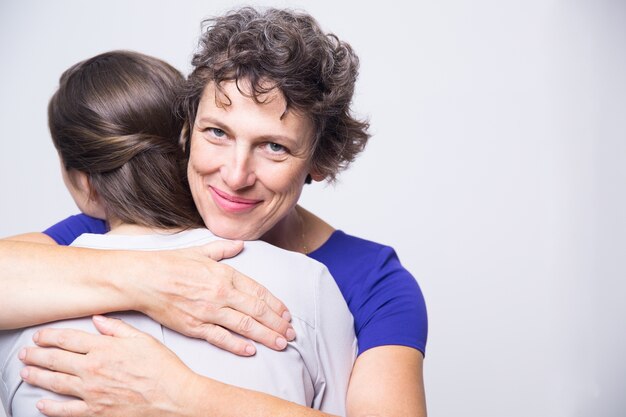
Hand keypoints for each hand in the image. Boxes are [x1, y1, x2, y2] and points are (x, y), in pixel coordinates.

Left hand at [19, 316, 198, 416]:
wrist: (174, 396)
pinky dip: (50, 408)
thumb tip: (98, 319)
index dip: (49, 336)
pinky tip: (42, 404)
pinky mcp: (96, 412)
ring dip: (38, 376)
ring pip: (56, 382)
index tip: (40, 336)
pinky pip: (66, 411)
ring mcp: (92, 392)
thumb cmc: (163, 368)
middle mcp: (94, 369)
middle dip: (37, 355)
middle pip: (56, 359)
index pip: (68, 339)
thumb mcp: (143, 339)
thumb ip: (117, 328)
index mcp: (105, 348)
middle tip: (27, 353)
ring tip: (27, 371)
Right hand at [132, 239, 294, 355]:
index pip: (258, 291)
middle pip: (257, 310)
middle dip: (277, 323)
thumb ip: (223, 249)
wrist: (143, 278)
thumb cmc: (170, 263)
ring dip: (266, 335)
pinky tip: (251, 350)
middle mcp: (221, 293)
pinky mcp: (194, 326)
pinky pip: (221, 338)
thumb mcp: (200, 251)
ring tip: (281, 343)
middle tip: (291, 334)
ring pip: (245, 325)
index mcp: (225, 274)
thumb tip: (240, 244)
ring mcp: (209, 311)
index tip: (286, 314)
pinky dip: (237, 345)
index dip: (275, 304)